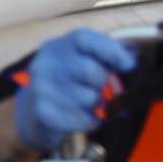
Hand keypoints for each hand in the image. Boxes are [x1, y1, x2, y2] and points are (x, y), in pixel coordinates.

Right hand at [12, 28, 135, 152]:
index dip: (111, 51)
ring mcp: (42, 87)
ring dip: (97, 106)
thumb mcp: (81, 62)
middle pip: (92, 72)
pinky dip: (90, 122)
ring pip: (90, 99)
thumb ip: (106, 58)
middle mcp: (48, 62)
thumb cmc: (67, 83)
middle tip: (103, 92)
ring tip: (88, 105)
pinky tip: (81, 118)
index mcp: (61, 45)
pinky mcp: (43, 112)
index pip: (86, 39)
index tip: (128, 65)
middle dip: (105, 85)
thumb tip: (132, 64)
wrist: (30, 112)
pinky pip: (83, 119)